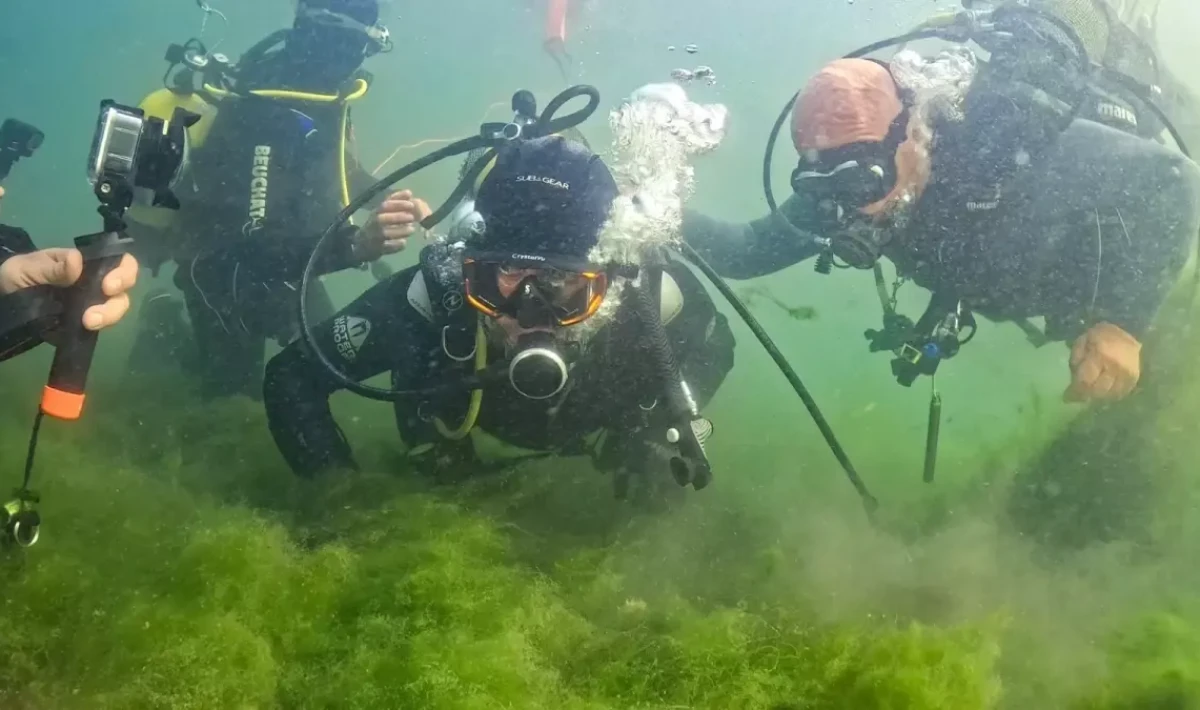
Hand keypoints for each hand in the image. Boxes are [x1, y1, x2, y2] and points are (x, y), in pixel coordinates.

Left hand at [0, 249, 138, 330]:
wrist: (2, 303)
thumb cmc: (17, 278)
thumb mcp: (28, 268)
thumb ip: (52, 267)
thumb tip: (77, 261)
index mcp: (86, 264)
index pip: (119, 262)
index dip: (123, 272)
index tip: (108, 285)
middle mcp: (95, 283)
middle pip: (123, 290)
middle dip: (116, 301)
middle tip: (96, 312)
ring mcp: (92, 304)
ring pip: (116, 309)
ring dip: (109, 317)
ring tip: (88, 323)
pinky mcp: (85, 324)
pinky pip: (102, 327)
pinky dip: (99, 329)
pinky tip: (84, 329)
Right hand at [353, 189, 430, 261]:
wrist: (363, 243)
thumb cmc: (377, 224)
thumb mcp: (383, 211)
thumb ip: (396, 200)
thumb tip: (409, 192)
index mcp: (375, 213)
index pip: (385, 205)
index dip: (398, 204)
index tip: (411, 204)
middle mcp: (373, 224)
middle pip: (382, 219)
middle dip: (398, 217)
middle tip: (412, 217)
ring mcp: (374, 237)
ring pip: (385, 234)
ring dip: (400, 231)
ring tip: (412, 229)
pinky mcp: (377, 249)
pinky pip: (386, 248)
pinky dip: (396, 245)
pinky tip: (403, 243)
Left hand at [1064, 322, 1141, 401]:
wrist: (1128, 330)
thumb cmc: (1100, 335)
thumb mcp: (1082, 342)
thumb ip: (1077, 360)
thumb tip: (1075, 381)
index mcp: (1100, 355)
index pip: (1085, 381)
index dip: (1075, 392)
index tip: (1067, 397)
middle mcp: (1115, 367)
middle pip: (1097, 390)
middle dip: (1085, 396)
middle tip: (1077, 397)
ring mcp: (1127, 373)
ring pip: (1109, 394)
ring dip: (1097, 397)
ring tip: (1089, 395)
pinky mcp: (1134, 377)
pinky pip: (1120, 393)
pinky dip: (1110, 396)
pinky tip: (1102, 393)